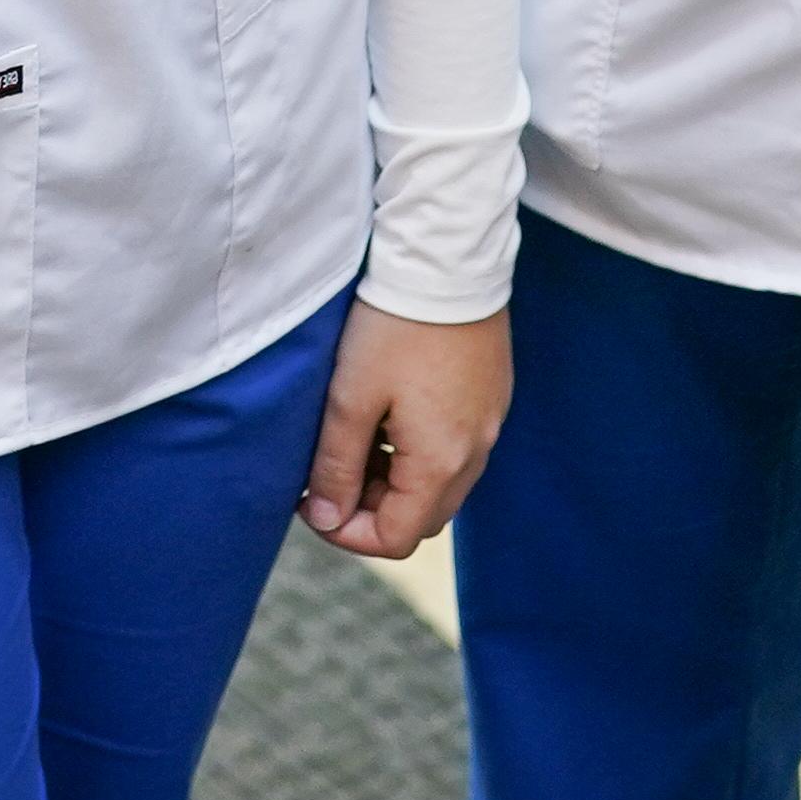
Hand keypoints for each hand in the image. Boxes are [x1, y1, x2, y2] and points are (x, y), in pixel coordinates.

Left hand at [299, 301, 507, 559]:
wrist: (447, 259)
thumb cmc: (393, 327)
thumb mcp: (350, 399)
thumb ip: (336, 467)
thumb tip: (326, 518)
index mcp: (441, 463)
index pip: (396, 539)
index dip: (346, 534)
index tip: (310, 501)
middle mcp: (476, 453)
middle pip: (421, 516)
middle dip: (371, 508)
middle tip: (330, 470)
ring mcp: (488, 424)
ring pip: (439, 484)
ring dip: (394, 480)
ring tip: (356, 437)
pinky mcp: (490, 397)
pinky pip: (455, 448)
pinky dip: (418, 451)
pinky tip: (390, 412)